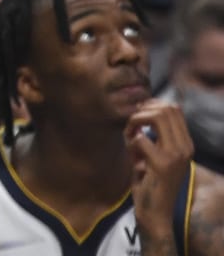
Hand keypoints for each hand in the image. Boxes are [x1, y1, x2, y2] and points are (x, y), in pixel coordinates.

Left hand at [127, 99, 193, 245]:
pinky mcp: (163, 164)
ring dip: (135, 123)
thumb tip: (144, 108)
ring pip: (155, 117)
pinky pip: (139, 139)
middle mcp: (185, 147)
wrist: (155, 211)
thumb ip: (155, 133)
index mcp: (186, 144)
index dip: (151, 106)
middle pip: (165, 109)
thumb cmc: (150, 180)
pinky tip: (133, 160)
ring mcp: (176, 155)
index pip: (174, 109)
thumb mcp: (156, 152)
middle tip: (131, 127)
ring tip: (130, 138)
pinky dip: (130, 144)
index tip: (137, 117)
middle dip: (141, 112)